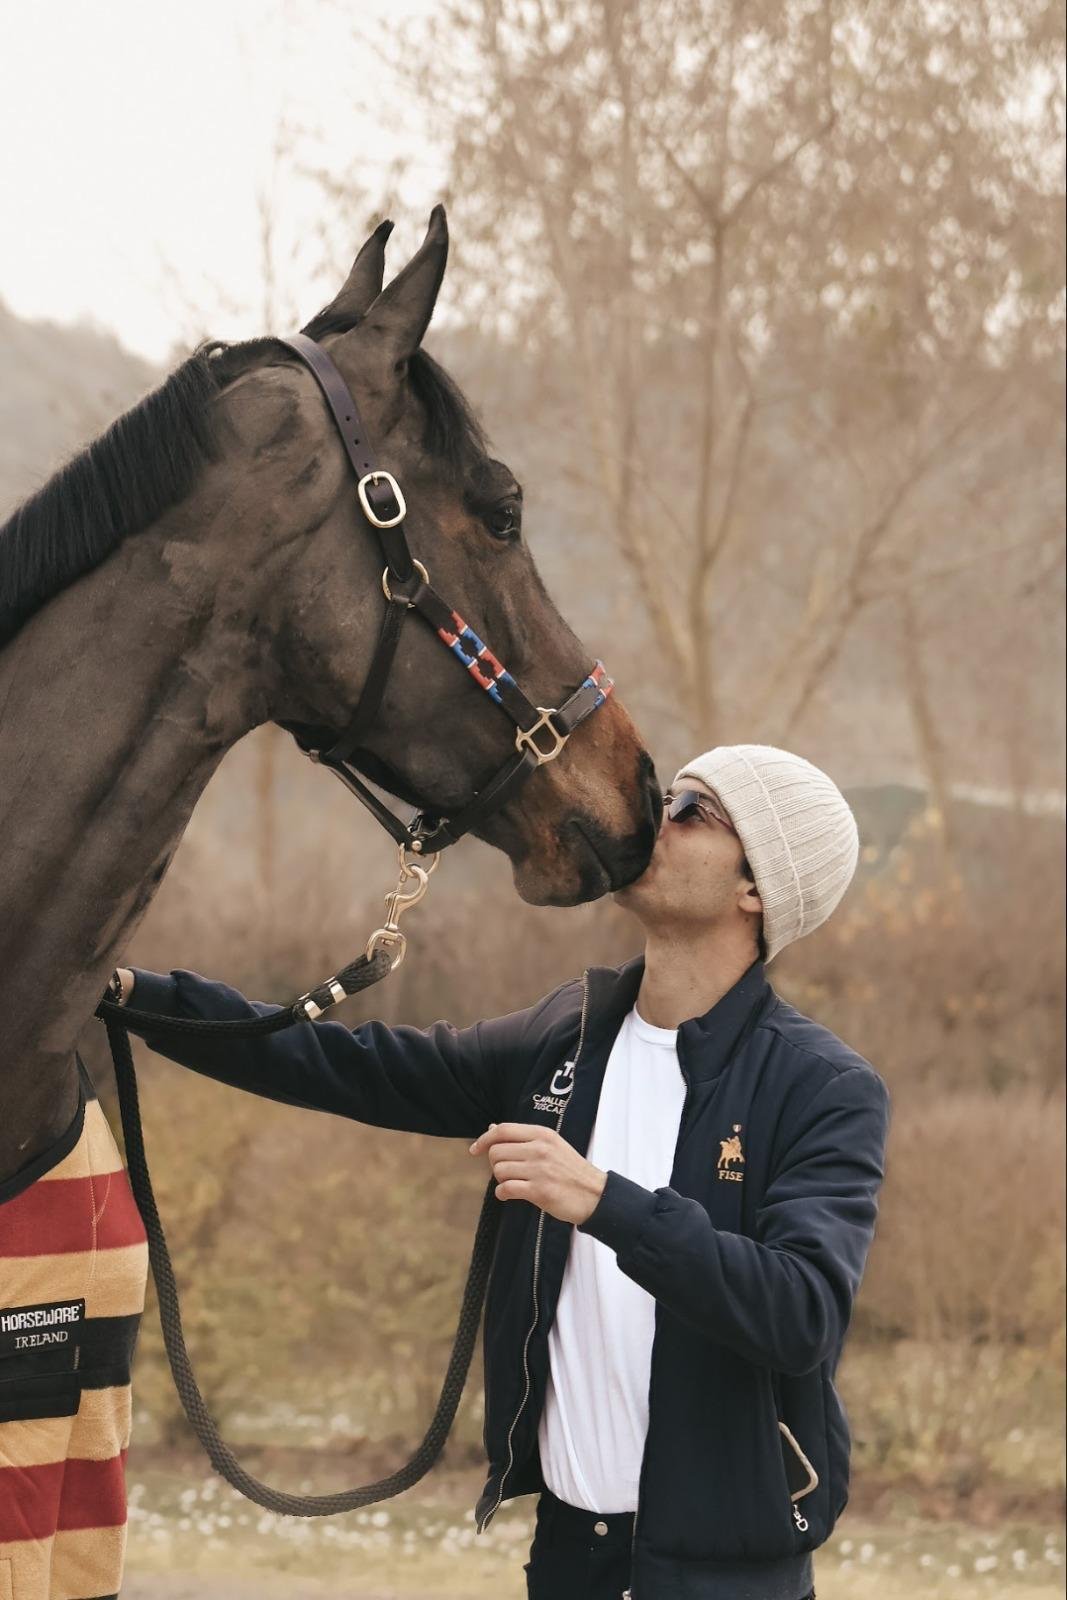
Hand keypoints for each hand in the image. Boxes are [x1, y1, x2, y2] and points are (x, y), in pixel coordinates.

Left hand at [469, 1122, 607, 1224]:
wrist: (595, 1194)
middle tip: (508, 1172)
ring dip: (500, 1180)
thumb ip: (522, 1138)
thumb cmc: (570, 1170)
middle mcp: (540, 1149)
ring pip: (499, 1171)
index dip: (484, 1139)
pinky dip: (502, 1194)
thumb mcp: (550, 1145)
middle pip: (496, 1152)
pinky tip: (510, 1194)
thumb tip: (492, 1128)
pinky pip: (505, 1189)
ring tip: (514, 1183)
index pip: (503, 1130)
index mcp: (542, 1134)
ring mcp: (540, 1170)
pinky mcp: (540, 1191)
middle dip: (495, 1164)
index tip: (475, 1150)